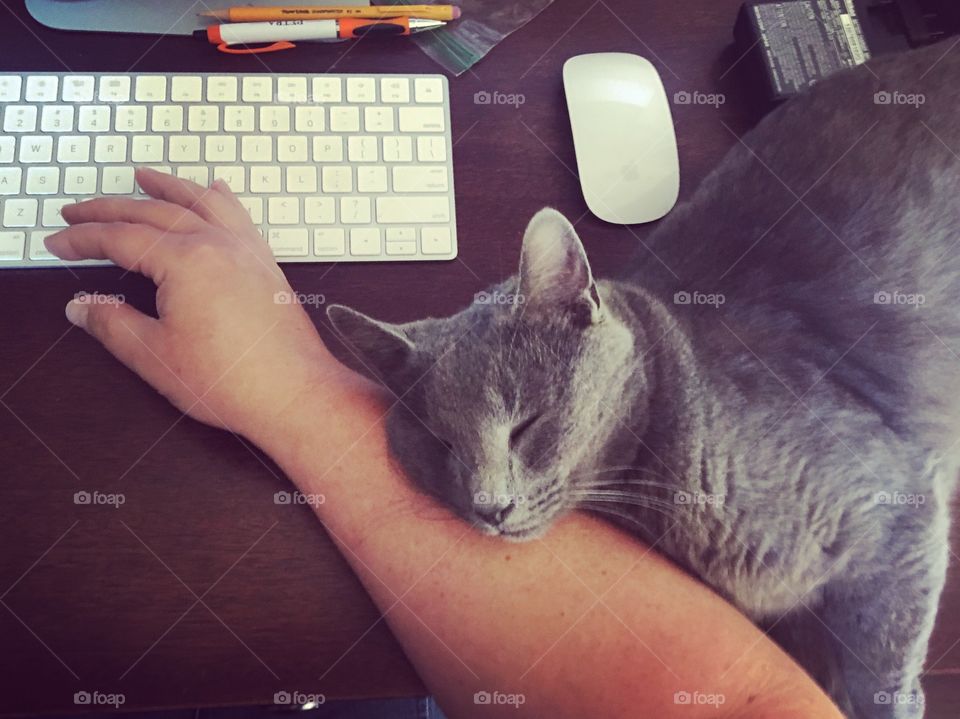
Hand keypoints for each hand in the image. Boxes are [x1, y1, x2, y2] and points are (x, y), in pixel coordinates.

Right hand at [45, 168, 332, 445]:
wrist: (296, 394)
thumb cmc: (234, 380)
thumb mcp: (155, 356)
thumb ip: (113, 325)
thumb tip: (83, 306)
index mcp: (186, 261)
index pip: (121, 238)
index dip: (83, 239)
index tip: (59, 242)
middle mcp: (218, 245)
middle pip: (155, 211)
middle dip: (110, 209)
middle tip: (78, 210)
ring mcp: (247, 252)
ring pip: (200, 203)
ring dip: (167, 187)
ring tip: (143, 177)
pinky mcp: (266, 267)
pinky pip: (239, 218)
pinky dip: (220, 200)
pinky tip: (217, 191)